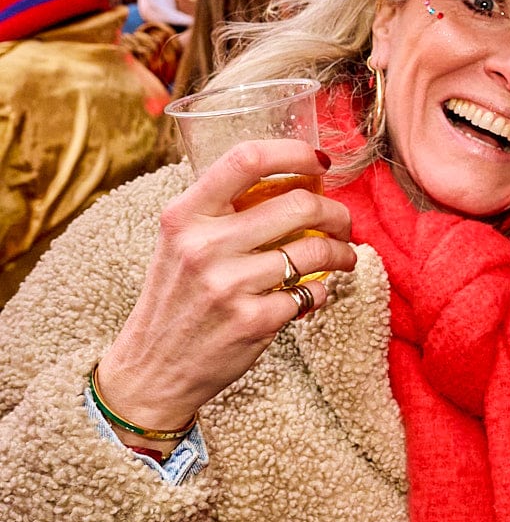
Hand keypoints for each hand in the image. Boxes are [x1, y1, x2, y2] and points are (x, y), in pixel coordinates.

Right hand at [96, 141, 356, 433]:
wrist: (154, 369)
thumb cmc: (177, 299)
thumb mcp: (180, 244)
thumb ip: (221, 212)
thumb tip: (293, 181)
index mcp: (184, 216)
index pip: (245, 159)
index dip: (294, 152)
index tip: (320, 161)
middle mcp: (205, 246)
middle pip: (300, 204)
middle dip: (337, 212)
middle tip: (344, 223)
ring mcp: (230, 285)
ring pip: (316, 249)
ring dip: (342, 252)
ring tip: (343, 257)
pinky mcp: (254, 321)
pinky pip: (313, 292)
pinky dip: (322, 291)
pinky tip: (312, 294)